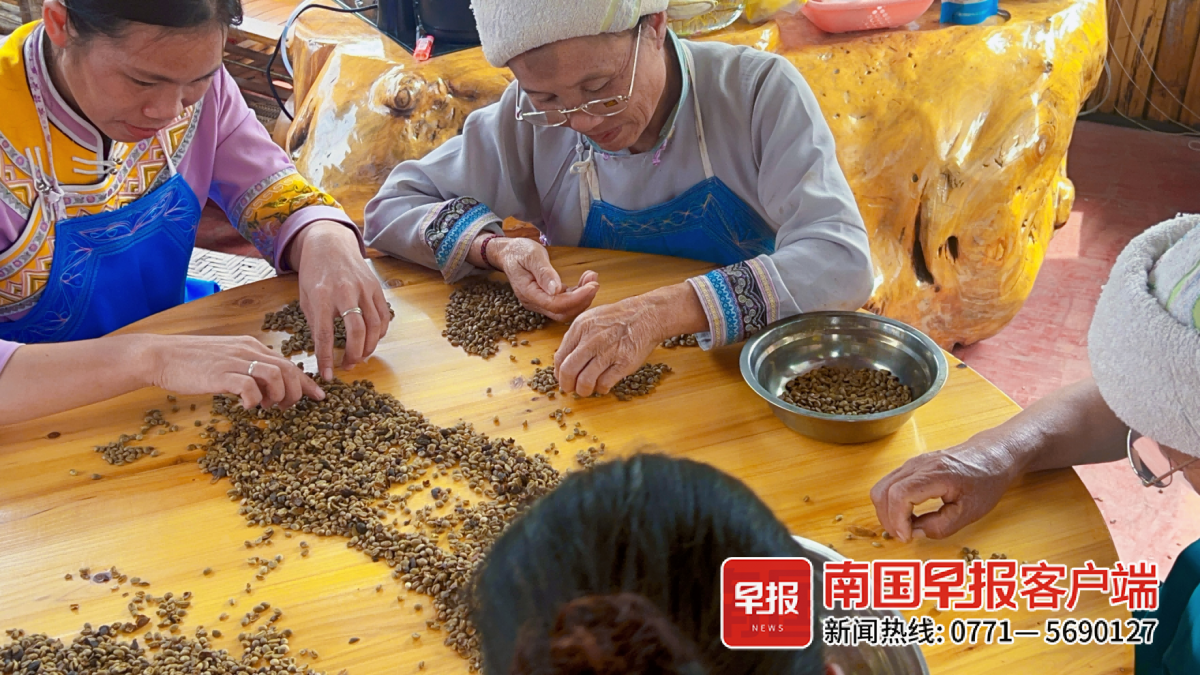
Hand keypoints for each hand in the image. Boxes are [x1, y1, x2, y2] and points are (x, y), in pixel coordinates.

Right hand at [146, 335, 325, 408]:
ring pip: (275, 375)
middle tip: (287, 407)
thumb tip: (264, 389)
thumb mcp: (226, 360)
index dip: (307, 381)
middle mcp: (247, 350)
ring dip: (278, 395)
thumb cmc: (191, 361)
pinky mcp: (220, 373)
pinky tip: (246, 406)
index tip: (319, 396)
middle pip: (288, 369)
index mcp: (251, 346)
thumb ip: (246, 369)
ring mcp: (234, 360)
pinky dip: (254, 400)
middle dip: (296, 392)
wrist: (160, 355)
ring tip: (268, 406)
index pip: (288, 363)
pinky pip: (249, 386)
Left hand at [291, 221, 390, 379]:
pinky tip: (372, 340)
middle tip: (349, 366)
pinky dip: (381, 333)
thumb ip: (316, 323)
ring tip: (361, 356)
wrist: (329, 244)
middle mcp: (345, 292)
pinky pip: (384, 316)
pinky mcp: (376, 288)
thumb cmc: (314, 273)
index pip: (325, 334)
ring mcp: (364, 289)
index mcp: (322, 296)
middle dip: (355, 354)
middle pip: (357, 331)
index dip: (326, 358)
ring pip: (375, 326)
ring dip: (369, 346)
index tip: (327, 375)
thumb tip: (325, 351)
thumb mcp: (306, 298)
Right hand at [488, 237, 598, 321]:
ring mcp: (539, 303)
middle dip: (582, 300)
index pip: (556, 304)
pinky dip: (577, 294)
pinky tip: (585, 281)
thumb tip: (556, 290)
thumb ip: (543, 273)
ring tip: (592, 278)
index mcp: (528, 293)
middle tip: (595, 282)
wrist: (509, 253)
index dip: (576, 298)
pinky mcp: (546, 299)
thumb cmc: (519, 251)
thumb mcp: (532, 256)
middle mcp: (534, 303)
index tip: (592, 286)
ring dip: (582, 297)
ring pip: (565, 309)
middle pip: (562, 312)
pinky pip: (564, 303)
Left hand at [554, 295, 666, 396]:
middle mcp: (592, 340)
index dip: (559, 373)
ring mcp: (608, 352)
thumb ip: (576, 337)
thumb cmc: (618, 318)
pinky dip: (601, 389)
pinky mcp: (623, 363)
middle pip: (569, 371)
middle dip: (567, 385)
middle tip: (570, 389)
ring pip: (585, 381)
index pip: (560, 357)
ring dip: (583, 390)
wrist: (646, 315)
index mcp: (581, 328)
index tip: (562, 378)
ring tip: (586, 390)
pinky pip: (604, 384)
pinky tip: (603, 386)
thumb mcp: (591, 318)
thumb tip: (564, 359)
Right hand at [870, 432, 1023, 542]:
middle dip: (887, 519)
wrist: (991, 456)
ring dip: (886, 512)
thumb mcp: (970, 512)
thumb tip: (915, 532)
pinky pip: (888, 485)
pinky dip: (890, 503)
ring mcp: (911, 463)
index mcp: (936, 474)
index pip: (899, 495)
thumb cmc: (985, 481)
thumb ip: (940, 526)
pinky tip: (907, 515)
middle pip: (883, 491)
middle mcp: (918, 465)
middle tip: (904, 536)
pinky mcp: (910, 467)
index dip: (897, 520)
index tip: (907, 536)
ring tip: (904, 527)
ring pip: (881, 487)